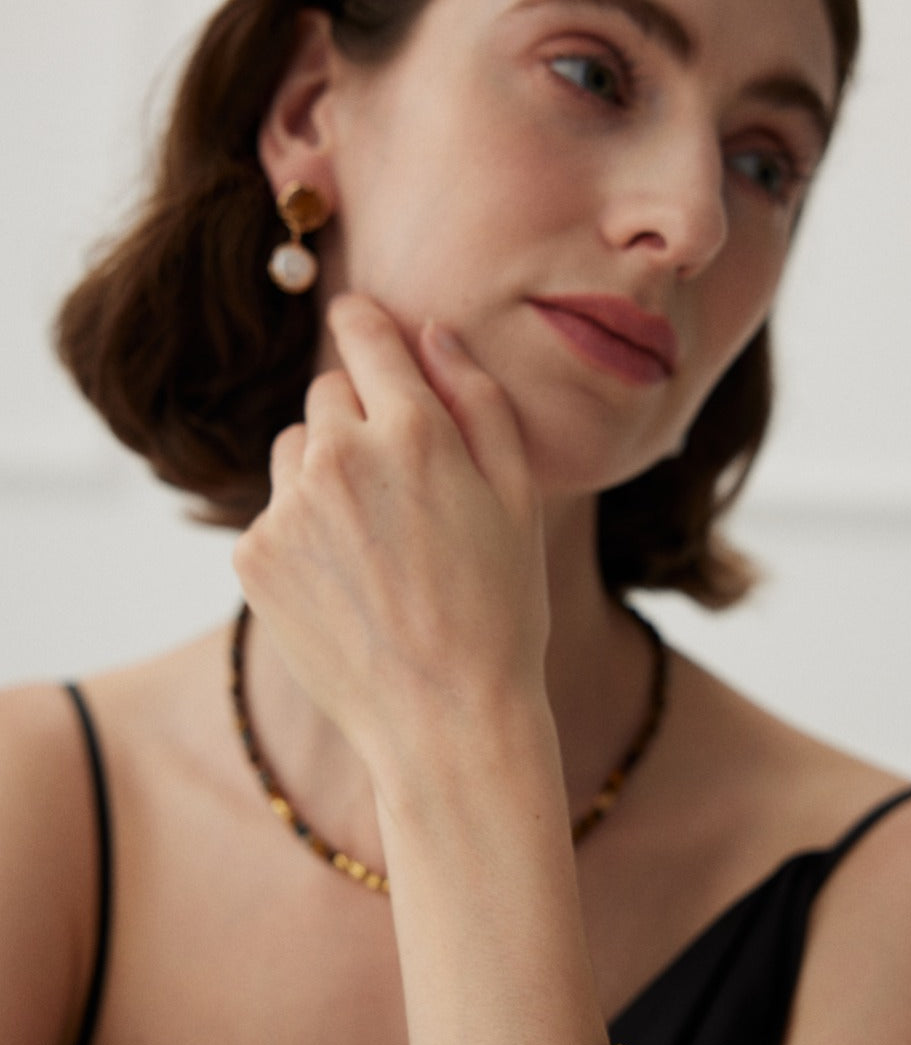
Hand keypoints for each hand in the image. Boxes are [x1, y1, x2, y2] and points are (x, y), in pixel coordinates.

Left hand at [233, 294, 549, 768]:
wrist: (445, 721)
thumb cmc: (501, 610)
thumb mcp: (520, 497)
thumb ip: (478, 399)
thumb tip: (431, 332)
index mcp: (413, 430)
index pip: (362, 332)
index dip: (362, 323)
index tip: (359, 323)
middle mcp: (338, 456)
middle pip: (326, 393)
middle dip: (357, 419)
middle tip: (400, 488)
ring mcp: (288, 508)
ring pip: (294, 452)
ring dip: (323, 475)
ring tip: (375, 546)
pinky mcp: (255, 556)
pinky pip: (273, 514)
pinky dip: (301, 535)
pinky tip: (346, 585)